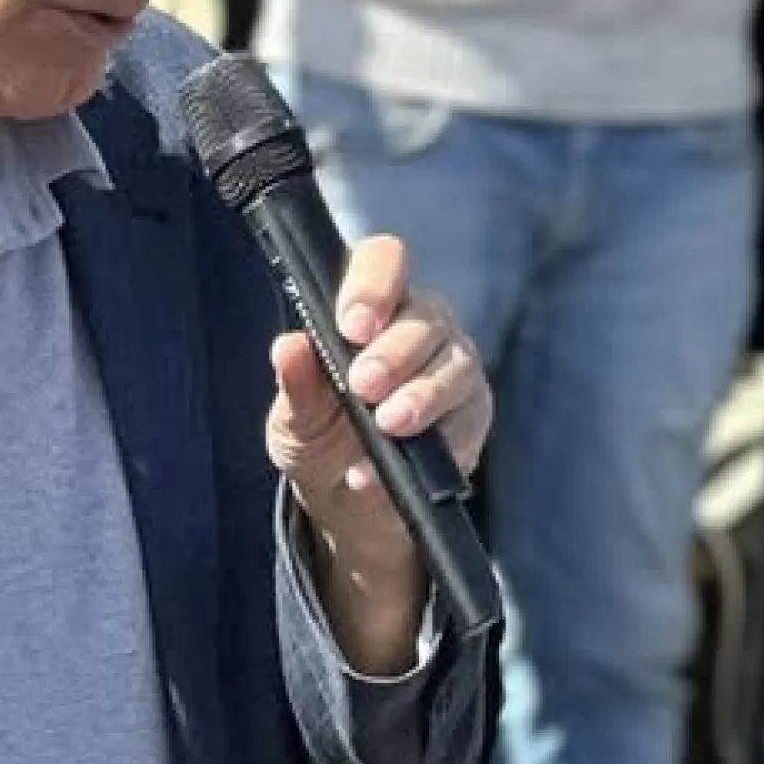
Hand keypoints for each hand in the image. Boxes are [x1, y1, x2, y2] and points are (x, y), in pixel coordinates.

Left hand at [267, 236, 492, 672]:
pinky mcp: (475, 415)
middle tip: (363, 386)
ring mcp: (454, 367)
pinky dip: (434, 447)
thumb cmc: (319, 437)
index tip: (351, 327)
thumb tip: (288, 347)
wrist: (347, 502)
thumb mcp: (294, 417)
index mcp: (371, 305)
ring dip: (422, 395)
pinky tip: (396, 467)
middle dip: (394, 352)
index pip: (383, 261)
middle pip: (426, 316)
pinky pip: (469, 422)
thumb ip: (296, 383)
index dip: (372, 285)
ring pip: (456, 365)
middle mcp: (420, 324)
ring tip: (388, 424)